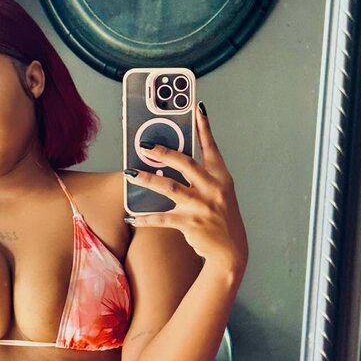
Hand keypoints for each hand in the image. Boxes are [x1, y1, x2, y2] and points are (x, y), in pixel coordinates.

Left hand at [125, 103, 248, 273]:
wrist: (230, 250)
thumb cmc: (221, 218)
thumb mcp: (220, 193)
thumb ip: (203, 176)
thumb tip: (176, 159)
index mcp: (221, 178)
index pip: (211, 148)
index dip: (204, 128)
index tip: (196, 109)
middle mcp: (213, 189)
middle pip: (185, 164)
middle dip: (164, 152)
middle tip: (146, 146)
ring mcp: (201, 206)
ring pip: (169, 188)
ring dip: (147, 180)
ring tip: (130, 174)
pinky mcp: (190, 224)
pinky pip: (162, 218)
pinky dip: (145, 218)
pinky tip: (132, 216)